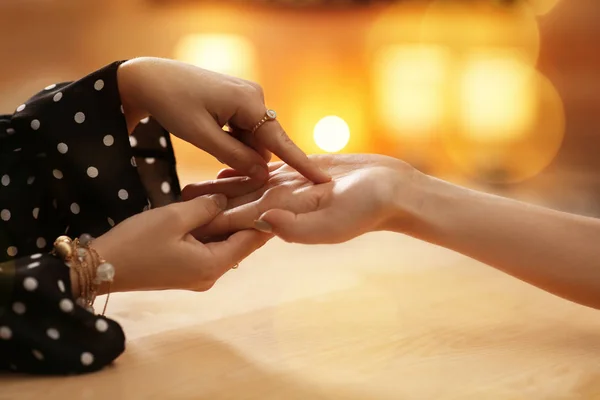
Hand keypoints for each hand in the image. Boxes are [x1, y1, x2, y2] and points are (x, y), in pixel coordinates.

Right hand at [91, 194, 271, 292]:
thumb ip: (206, 207)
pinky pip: (207, 247)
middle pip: (239, 242)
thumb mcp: (174, 218)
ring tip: (240, 192)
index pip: (251, 241)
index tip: (277, 197)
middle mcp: (210, 275)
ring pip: (223, 243)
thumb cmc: (137, 242)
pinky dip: (211, 229)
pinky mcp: (185, 270)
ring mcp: (198, 274)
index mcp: (212, 266)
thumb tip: (225, 201)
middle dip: (247, 216)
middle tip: (260, 188)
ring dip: (227, 221)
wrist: (101, 267)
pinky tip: (213, 207)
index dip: (265, 219)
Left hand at [117, 57, 329, 183]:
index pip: (280, 141)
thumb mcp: (201, 135)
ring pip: (253, 138)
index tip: (323, 181)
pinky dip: (232, 141)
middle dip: (249, 160)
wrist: (150, 77)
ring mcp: (247, 97)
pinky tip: (210, 135)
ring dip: (237, 150)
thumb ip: (234, 156)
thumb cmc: (172, 103)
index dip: (301, 164)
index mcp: (250, 102)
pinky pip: (244, 129)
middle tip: (220, 167)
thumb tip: (263, 174)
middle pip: (264, 143)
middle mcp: (256, 97)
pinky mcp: (238, 100)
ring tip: (206, 140)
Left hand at [182, 154, 422, 243]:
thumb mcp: (333, 223)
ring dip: (216, 188)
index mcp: (283, 218)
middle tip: (169, 208)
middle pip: (234, 206)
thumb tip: (261, 220)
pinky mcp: (297, 171)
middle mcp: (281, 205)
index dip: (209, 224)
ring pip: (244, 187)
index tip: (179, 227)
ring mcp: (288, 188)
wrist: (389, 188)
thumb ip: (296, 227)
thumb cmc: (367, 210)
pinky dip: (242, 167)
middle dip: (203, 208)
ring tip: (187, 188)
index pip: (238, 223)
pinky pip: (263, 168)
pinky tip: (223, 167)